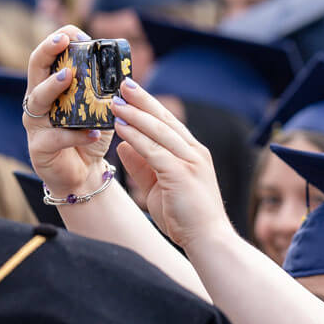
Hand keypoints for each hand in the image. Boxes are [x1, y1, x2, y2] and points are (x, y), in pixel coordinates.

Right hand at [23, 25, 113, 195]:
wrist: (84, 175)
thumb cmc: (90, 137)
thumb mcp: (101, 110)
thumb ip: (107, 91)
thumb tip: (126, 71)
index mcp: (51, 87)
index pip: (48, 57)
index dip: (58, 41)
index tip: (75, 32)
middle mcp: (38, 101)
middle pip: (36, 69)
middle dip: (48, 51)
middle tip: (62, 40)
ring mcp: (35, 124)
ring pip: (37, 100)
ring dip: (53, 87)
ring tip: (68, 77)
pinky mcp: (39, 148)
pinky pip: (56, 138)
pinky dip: (76, 135)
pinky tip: (94, 132)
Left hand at [109, 78, 234, 248]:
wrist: (208, 239)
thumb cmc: (186, 217)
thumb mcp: (159, 186)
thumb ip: (142, 165)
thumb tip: (124, 144)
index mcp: (193, 153)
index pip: (169, 122)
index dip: (149, 105)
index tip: (131, 92)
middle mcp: (194, 152)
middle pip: (165, 119)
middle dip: (142, 100)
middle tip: (122, 84)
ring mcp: (190, 161)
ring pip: (158, 131)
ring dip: (135, 115)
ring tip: (115, 102)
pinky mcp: (181, 173)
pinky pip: (153, 150)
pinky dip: (136, 137)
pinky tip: (120, 127)